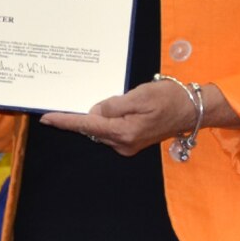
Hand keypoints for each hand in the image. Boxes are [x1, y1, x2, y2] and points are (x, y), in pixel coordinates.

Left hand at [40, 79, 196, 156]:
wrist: (192, 109)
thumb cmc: (168, 99)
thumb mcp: (139, 96)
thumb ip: (113, 106)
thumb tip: (94, 114)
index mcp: (123, 132)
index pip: (87, 125)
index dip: (65, 121)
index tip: (47, 118)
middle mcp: (123, 144)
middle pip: (92, 129)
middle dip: (80, 117)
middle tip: (67, 103)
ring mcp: (128, 145)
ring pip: (102, 130)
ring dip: (95, 118)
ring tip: (98, 102)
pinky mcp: (133, 141)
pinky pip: (111, 130)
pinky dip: (106, 120)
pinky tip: (110, 108)